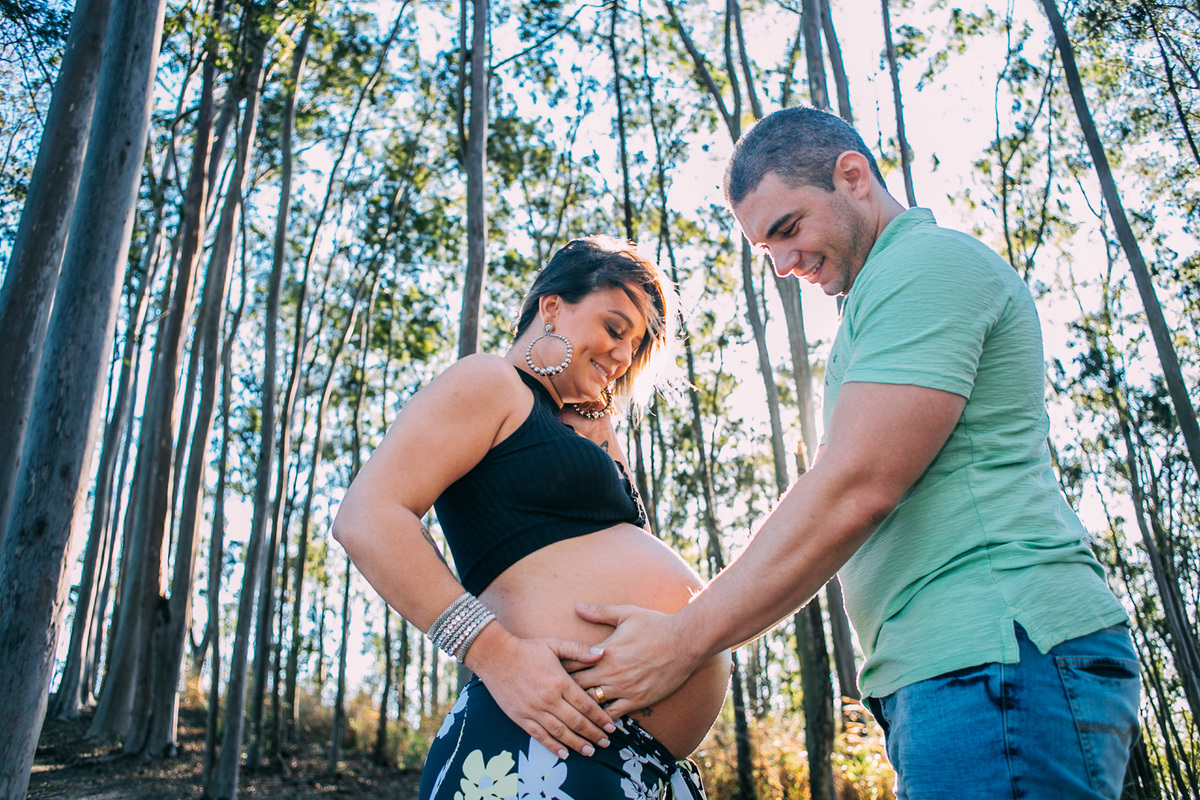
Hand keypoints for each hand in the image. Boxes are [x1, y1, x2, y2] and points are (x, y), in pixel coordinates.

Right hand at [466, 625, 615, 758]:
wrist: (496, 656)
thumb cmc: (527, 649)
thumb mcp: (555, 644)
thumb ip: (579, 650)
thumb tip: (602, 653)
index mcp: (560, 682)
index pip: (586, 705)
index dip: (600, 718)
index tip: (611, 726)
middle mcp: (549, 699)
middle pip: (577, 722)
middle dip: (594, 734)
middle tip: (606, 743)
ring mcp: (534, 710)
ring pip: (560, 732)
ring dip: (577, 744)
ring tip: (590, 751)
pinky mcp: (521, 717)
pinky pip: (540, 736)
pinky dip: (553, 746)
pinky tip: (564, 754)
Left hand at [569, 603, 699, 719]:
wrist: (684, 642)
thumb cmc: (655, 625)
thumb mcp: (626, 613)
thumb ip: (599, 612)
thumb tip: (577, 606)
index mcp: (604, 652)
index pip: (570, 663)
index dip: (558, 667)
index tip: (552, 668)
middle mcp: (610, 673)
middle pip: (575, 686)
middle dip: (564, 688)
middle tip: (556, 691)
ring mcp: (623, 689)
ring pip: (591, 703)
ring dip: (581, 704)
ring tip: (571, 707)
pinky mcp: (637, 701)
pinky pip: (613, 715)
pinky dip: (602, 717)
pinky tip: (596, 718)